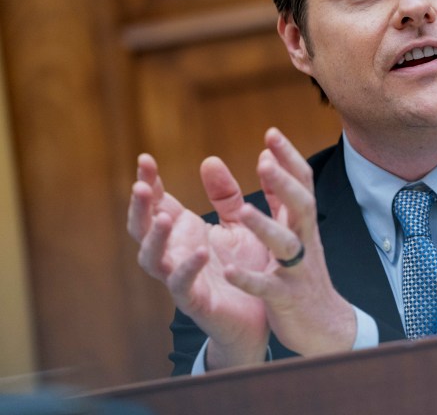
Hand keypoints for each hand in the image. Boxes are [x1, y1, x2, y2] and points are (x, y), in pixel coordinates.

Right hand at [127, 154, 270, 368]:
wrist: (261, 315)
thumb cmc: (243, 267)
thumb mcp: (238, 224)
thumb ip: (225, 195)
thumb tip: (210, 159)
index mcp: (183, 232)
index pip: (156, 204)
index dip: (148, 183)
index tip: (144, 158)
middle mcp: (175, 253)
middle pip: (142, 229)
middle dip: (139, 208)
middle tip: (140, 186)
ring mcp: (180, 278)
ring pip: (153, 259)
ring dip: (155, 239)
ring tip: (164, 218)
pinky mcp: (196, 302)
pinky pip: (183, 286)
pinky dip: (187, 269)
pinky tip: (199, 252)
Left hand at [224, 127, 356, 356]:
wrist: (324, 324)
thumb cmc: (303, 272)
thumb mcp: (294, 229)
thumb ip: (278, 195)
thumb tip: (266, 155)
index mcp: (302, 224)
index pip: (302, 184)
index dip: (289, 158)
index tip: (272, 132)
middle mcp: (305, 241)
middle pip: (302, 206)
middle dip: (285, 183)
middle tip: (265, 160)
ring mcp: (298, 270)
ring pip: (287, 245)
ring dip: (266, 227)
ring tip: (243, 211)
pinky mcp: (286, 298)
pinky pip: (268, 287)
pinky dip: (250, 279)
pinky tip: (229, 272)